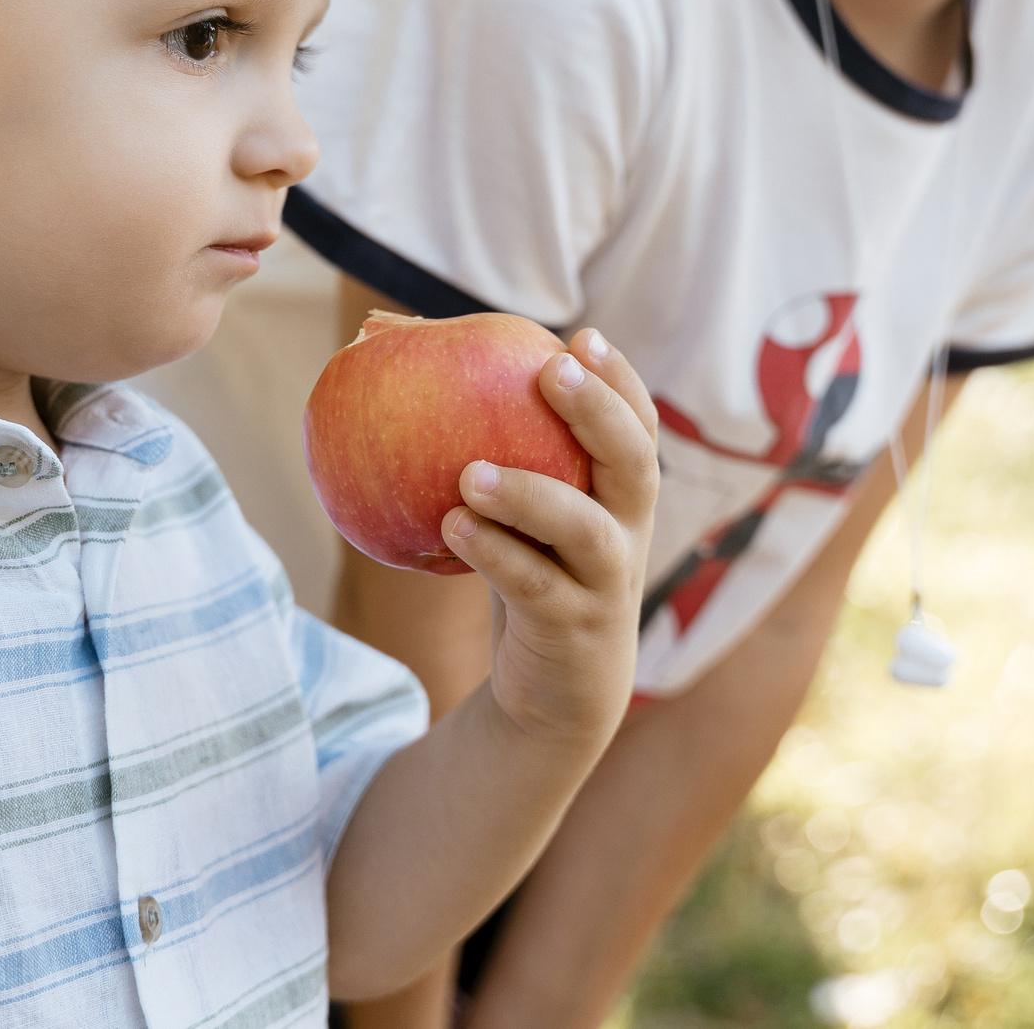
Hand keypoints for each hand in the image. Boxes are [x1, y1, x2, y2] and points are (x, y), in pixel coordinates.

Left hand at [440, 329, 658, 748]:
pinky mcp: (572, 630)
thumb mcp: (525, 519)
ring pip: (585, 530)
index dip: (618, 380)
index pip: (638, 426)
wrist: (556, 695)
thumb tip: (396, 356)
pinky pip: (533, 586)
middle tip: (550, 371)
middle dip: (598, 411)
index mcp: (621, 496)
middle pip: (634, 463)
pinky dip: (494, 554)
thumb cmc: (530, 574)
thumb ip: (494, 455)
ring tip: (469, 474)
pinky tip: (451, 527)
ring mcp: (605, 584)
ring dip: (531, 494)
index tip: (579, 338)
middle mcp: (627, 532)